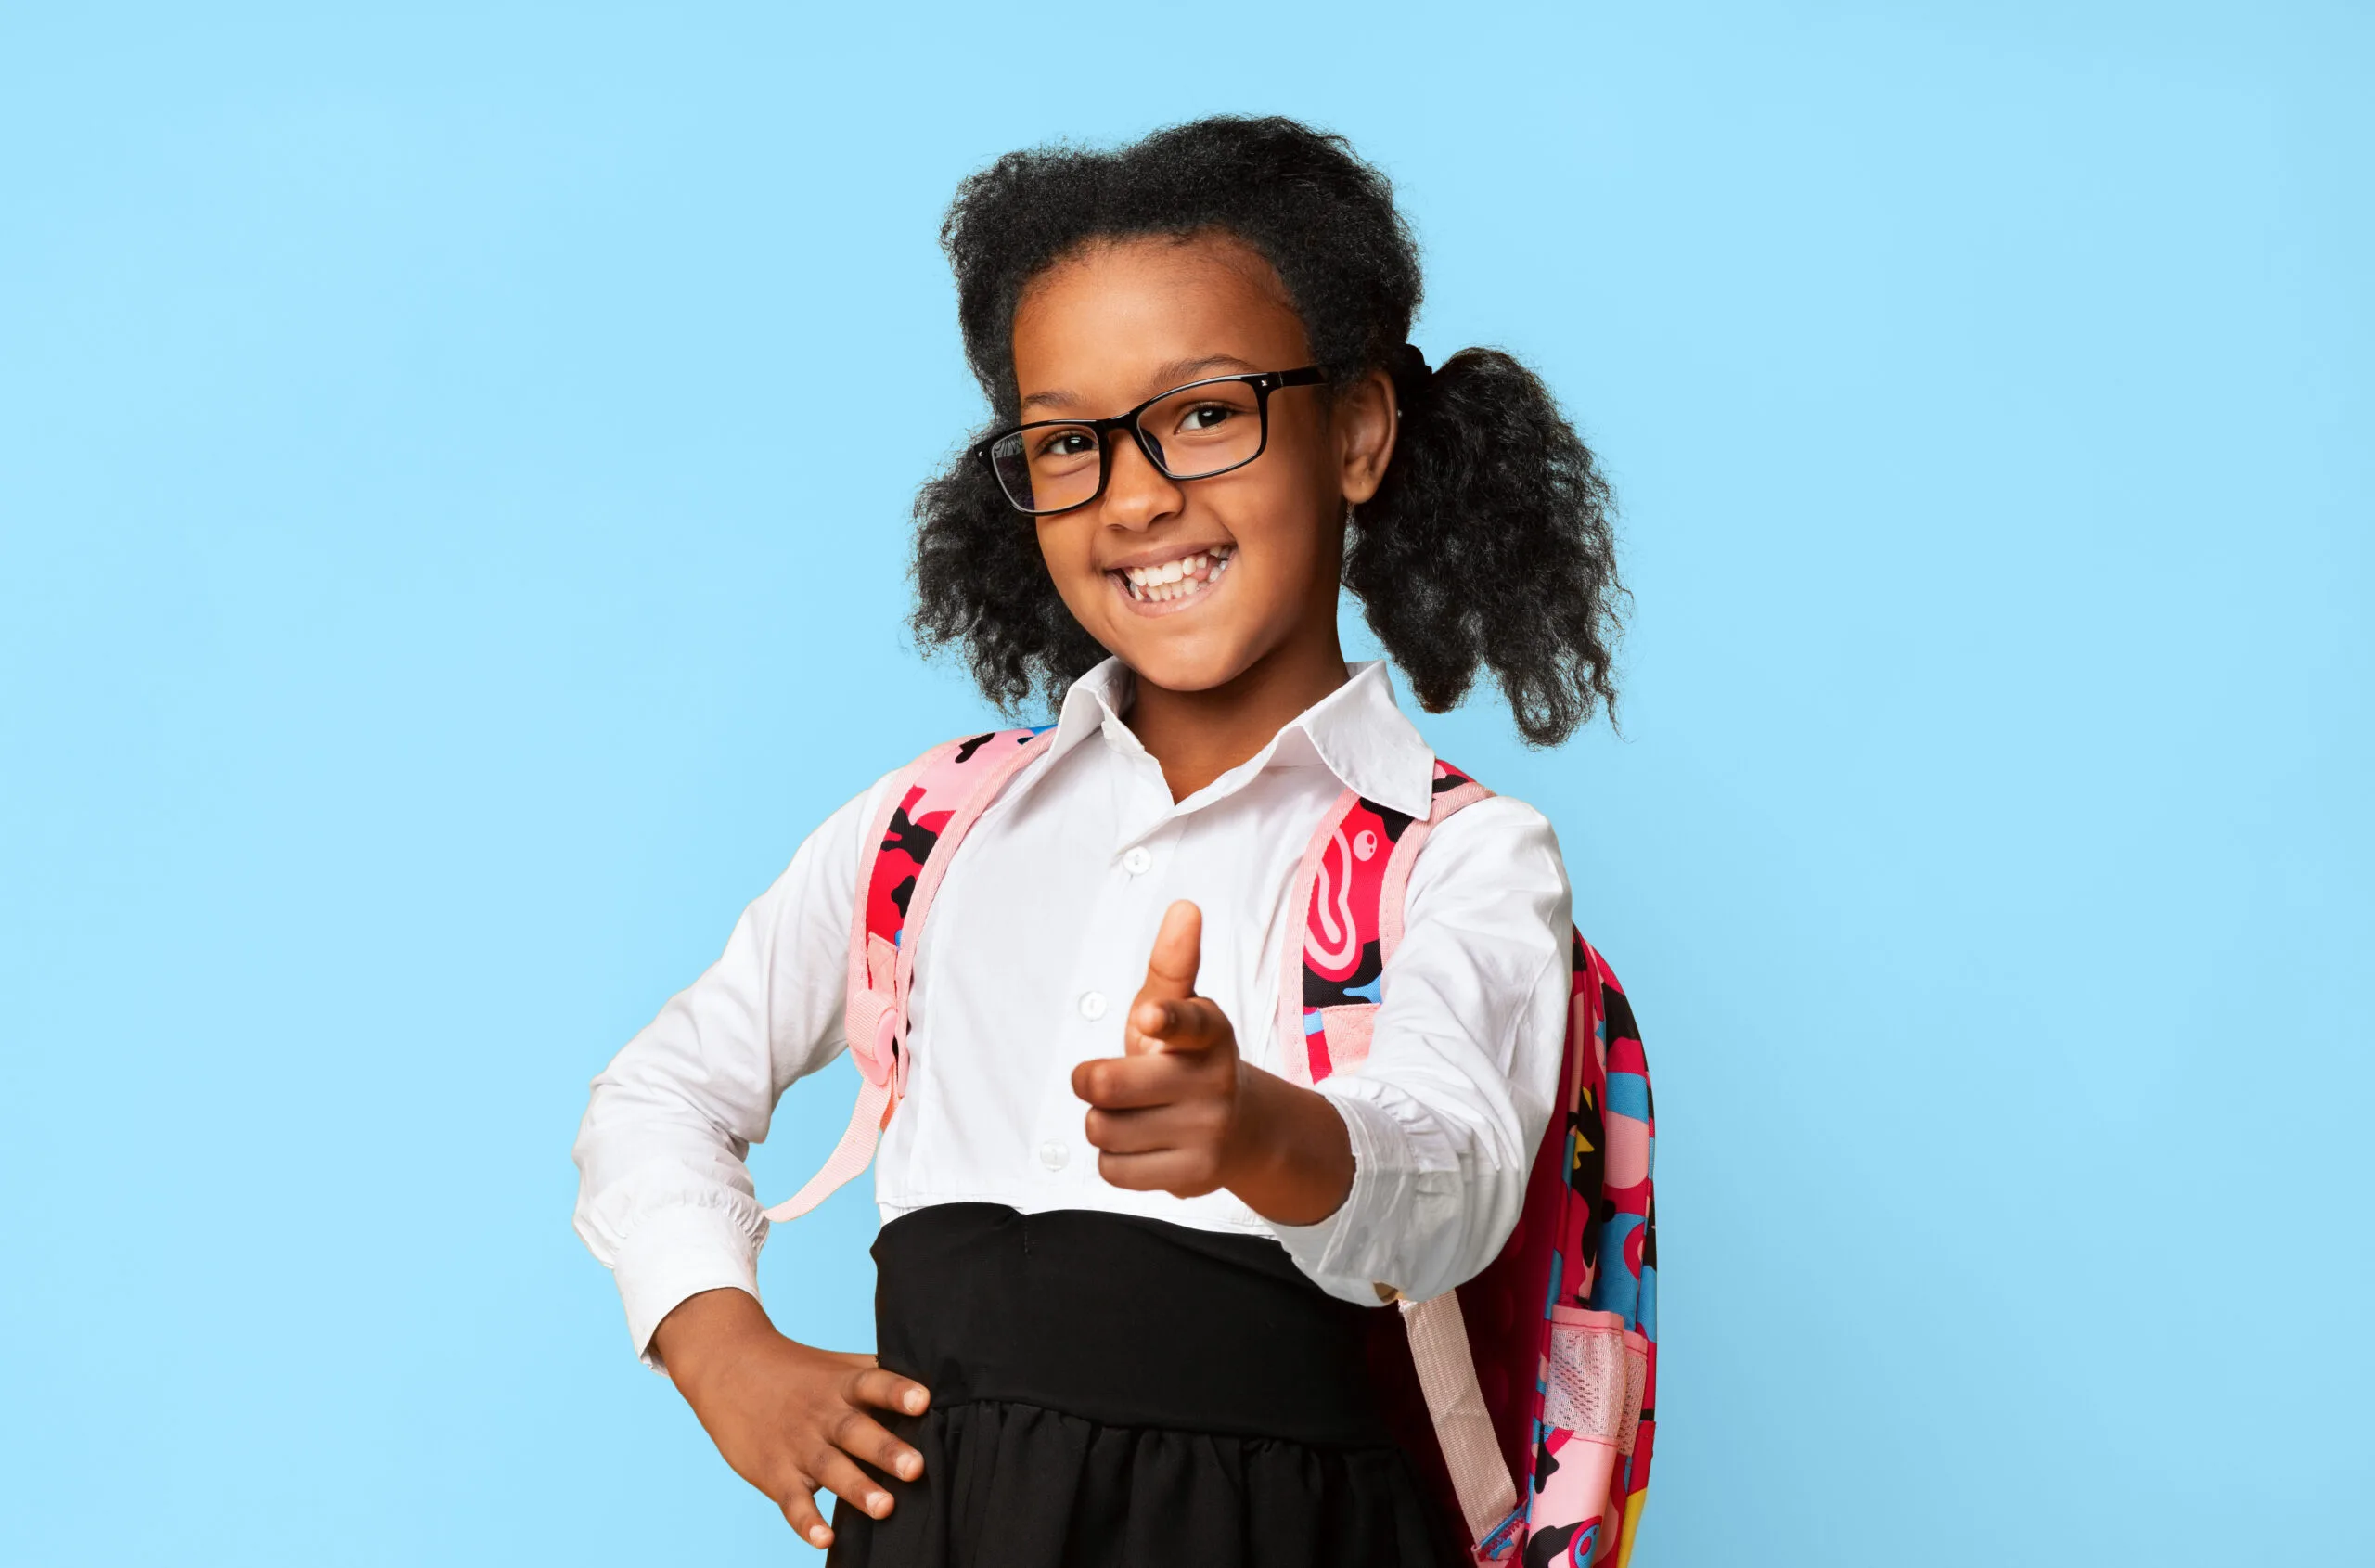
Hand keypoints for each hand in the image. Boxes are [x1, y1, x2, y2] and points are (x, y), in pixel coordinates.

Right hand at [651, 1287, 928, 1551]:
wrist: (728, 1367)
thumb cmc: (799, 1372)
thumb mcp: (838, 1366)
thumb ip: (881, 1378)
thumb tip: (939, 1387)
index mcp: (842, 1385)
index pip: (873, 1384)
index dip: (897, 1392)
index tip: (923, 1401)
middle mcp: (822, 1414)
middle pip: (856, 1431)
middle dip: (886, 1450)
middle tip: (916, 1469)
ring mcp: (797, 1445)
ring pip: (829, 1468)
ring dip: (856, 1489)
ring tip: (885, 1508)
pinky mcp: (775, 1473)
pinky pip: (792, 1501)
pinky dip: (806, 1521)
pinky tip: (824, 1538)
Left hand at [1070, 900, 1244, 1197]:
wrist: (1240, 1130)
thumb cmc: (1188, 1059)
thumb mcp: (1180, 1008)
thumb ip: (1172, 963)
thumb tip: (1185, 907)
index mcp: (1208, 1031)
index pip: (1188, 1022)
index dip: (1165, 1019)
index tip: (1148, 1016)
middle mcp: (1214, 1080)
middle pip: (1107, 1084)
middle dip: (1090, 1080)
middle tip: (1100, 1078)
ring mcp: (1208, 1131)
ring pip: (1103, 1129)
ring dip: (1103, 1122)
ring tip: (1134, 1115)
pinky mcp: (1195, 1176)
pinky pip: (1113, 1170)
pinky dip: (1115, 1159)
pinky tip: (1143, 1146)